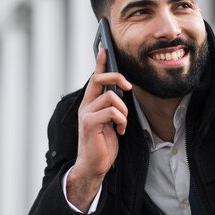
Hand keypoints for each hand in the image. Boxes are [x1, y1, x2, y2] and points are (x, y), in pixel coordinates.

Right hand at [66, 48, 131, 211]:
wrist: (94, 165)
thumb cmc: (103, 145)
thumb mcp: (110, 122)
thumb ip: (112, 107)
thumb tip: (121, 94)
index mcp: (90, 104)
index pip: (94, 78)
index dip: (100, 63)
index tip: (105, 49)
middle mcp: (86, 106)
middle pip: (99, 79)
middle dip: (117, 78)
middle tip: (128, 88)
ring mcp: (86, 114)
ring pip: (111, 97)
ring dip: (123, 111)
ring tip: (121, 124)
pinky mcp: (90, 123)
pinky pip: (112, 111)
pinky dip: (122, 121)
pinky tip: (120, 131)